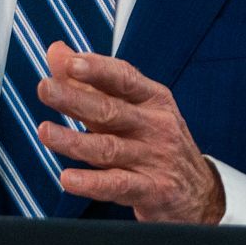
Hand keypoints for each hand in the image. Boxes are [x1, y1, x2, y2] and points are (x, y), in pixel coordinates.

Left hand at [35, 41, 226, 223]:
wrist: (200, 193)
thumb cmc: (158, 143)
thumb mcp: (133, 108)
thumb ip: (91, 82)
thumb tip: (57, 52)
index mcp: (152, 99)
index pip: (124, 78)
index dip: (97, 69)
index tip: (71, 62)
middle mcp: (155, 125)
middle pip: (111, 110)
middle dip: (75, 98)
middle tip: (46, 89)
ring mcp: (154, 158)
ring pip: (108, 148)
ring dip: (74, 140)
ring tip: (45, 132)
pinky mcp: (152, 190)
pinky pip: (117, 185)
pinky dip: (91, 183)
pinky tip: (68, 178)